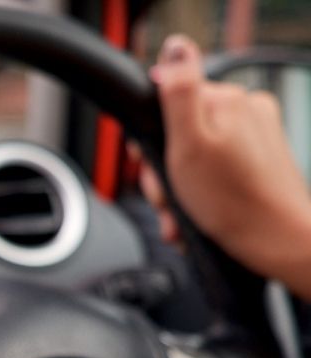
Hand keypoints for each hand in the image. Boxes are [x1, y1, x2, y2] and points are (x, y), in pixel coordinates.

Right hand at [143, 34, 310, 298]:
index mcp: (225, 101)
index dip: (149, 140)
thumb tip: (174, 48)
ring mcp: (254, 137)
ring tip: (182, 215)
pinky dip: (199, 196)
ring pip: (194, 158)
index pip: (166, 103)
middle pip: (179, 134)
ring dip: (179, 191)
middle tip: (169, 197)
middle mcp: (244, 112)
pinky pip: (215, 173)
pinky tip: (197, 216)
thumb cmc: (233, 202)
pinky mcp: (258, 162)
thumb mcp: (188, 144)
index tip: (150, 165)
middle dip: (164, 172)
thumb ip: (178, 92)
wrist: (276, 241)